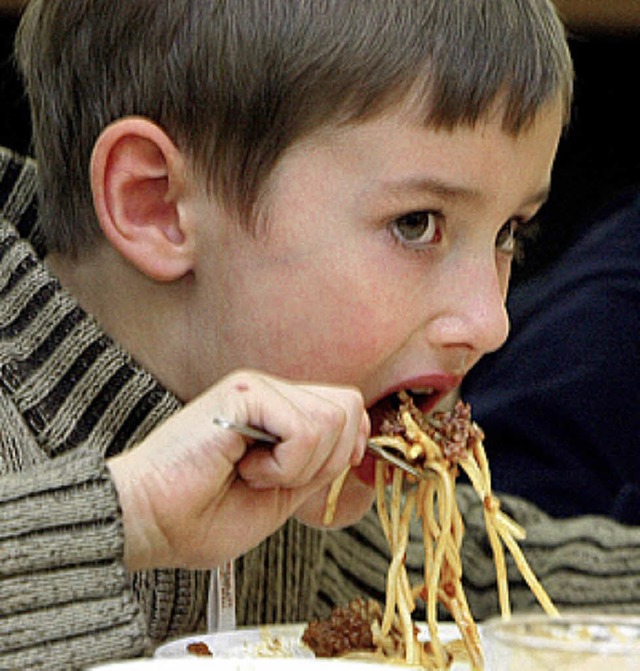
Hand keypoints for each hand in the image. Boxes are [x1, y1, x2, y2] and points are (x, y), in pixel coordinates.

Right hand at [107, 370, 373, 569]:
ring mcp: (257, 387)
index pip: (347, 407)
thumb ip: (319, 465)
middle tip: (279, 479)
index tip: (312, 477)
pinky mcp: (244, 391)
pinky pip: (304, 429)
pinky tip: (245, 468)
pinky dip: (285, 466)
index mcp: (279, 412)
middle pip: (349, 406)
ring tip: (254, 474)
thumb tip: (358, 444)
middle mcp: (271, 393)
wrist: (151, 522)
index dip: (349, 445)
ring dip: (300, 466)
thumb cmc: (204, 516)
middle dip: (327, 459)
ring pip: (333, 418)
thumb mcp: (283, 495)